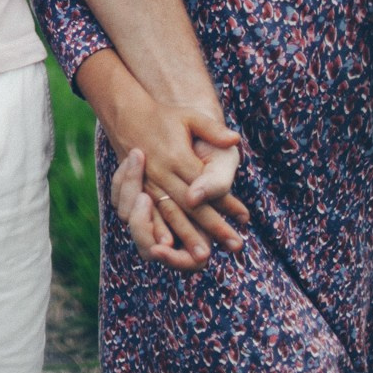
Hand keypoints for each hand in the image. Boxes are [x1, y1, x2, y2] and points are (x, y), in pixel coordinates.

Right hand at [107, 105, 247, 267]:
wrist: (127, 116)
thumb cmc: (165, 118)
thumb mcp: (189, 117)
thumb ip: (212, 130)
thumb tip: (235, 140)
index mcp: (176, 156)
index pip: (206, 185)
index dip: (226, 202)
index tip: (244, 218)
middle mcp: (162, 173)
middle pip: (191, 205)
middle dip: (213, 227)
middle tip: (234, 245)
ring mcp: (149, 183)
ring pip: (172, 214)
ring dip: (188, 235)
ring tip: (204, 256)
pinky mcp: (140, 190)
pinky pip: (152, 215)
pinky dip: (162, 231)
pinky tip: (170, 249)